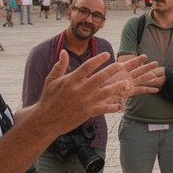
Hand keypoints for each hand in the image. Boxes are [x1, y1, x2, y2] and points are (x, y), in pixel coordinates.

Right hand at [37, 51, 158, 131]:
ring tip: (126, 83)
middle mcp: (79, 90)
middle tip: (121, 65)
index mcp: (71, 80)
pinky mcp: (87, 113)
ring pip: (105, 93)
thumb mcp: (51, 80)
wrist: (45, 121)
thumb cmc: (48, 99)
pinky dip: (112, 107)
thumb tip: (64, 52)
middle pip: (100, 78)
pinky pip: (103, 109)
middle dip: (112, 70)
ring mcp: (84, 102)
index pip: (88, 66)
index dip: (99, 59)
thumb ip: (59, 66)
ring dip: (117, 87)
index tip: (107, 54)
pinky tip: (119, 104)